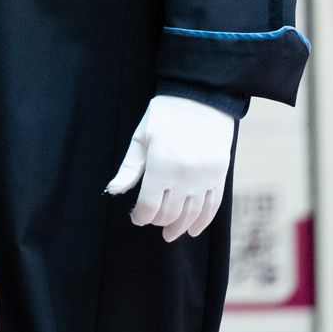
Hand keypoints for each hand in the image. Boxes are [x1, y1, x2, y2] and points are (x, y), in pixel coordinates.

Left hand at [104, 94, 234, 241]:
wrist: (201, 98)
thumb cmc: (164, 116)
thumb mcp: (141, 138)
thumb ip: (129, 169)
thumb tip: (113, 191)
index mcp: (161, 164)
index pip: (149, 206)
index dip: (140, 216)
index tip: (136, 216)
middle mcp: (184, 175)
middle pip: (169, 214)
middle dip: (157, 221)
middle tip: (151, 220)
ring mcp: (205, 177)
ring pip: (191, 215)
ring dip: (179, 227)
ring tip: (170, 233)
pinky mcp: (219, 176)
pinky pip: (212, 207)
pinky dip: (203, 222)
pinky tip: (193, 229)